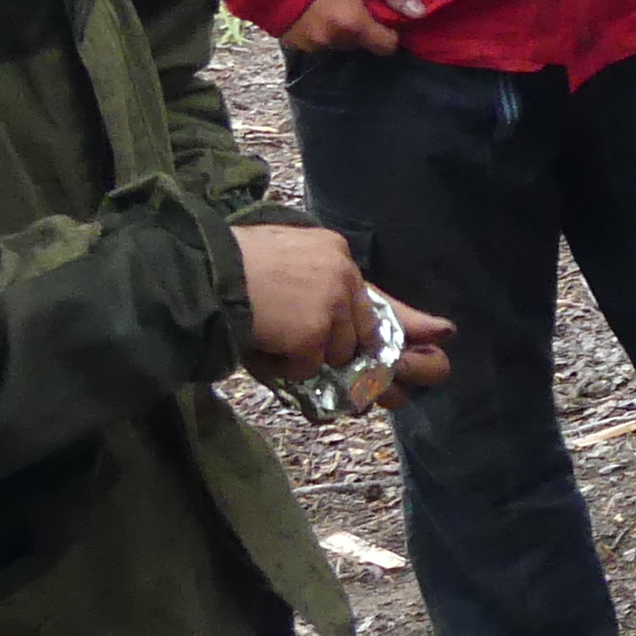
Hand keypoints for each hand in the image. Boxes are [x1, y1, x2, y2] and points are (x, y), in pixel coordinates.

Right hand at [234, 227, 454, 400]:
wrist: (195, 273)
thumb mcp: (288, 269)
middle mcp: (342, 275)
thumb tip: (416, 328)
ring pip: (336, 356)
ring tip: (269, 334)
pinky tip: (262, 343)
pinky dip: (283, 368)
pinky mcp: (314, 332)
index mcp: (334, 253)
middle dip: (370, 365)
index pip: (376, 300)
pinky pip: (308, 371)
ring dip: (304, 359)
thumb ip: (334, 294)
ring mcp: (331, 304)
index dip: (403, 328)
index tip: (439, 340)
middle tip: (375, 382)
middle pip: (364, 336)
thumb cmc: (229, 271)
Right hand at [281, 0, 428, 56]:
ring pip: (340, 43)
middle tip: (357, 2)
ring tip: (334, 3)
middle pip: (363, 44)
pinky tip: (315, 9)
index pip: (387, 46)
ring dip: (342, 29)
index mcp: (353, 24)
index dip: (390, 32)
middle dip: (365, 28)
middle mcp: (333, 41)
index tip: (385, 14)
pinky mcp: (293, 43)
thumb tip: (419, 12)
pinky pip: (318, 42)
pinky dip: (321, 29)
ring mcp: (311, 44)